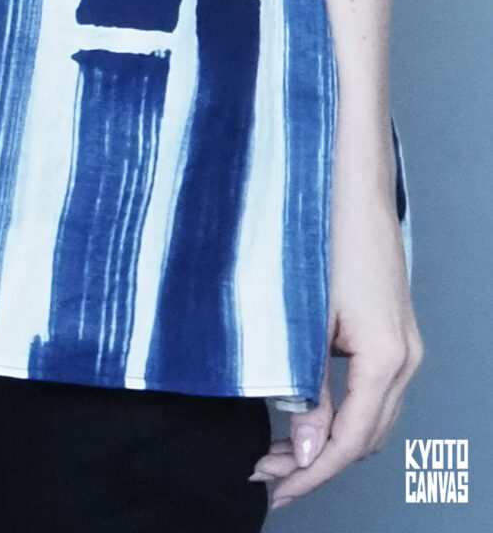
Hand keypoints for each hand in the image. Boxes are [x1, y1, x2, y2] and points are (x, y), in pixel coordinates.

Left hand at [247, 124, 423, 509]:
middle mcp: (404, 357)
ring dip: (330, 440)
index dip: (313, 473)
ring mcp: (403, 343)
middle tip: (267, 472)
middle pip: (367, 437)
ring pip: (371, 416)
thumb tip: (308, 448)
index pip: (351, 440)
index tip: (274, 488)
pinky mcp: (391, 329)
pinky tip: (306, 409)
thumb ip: (307, 386)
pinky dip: (341, 411)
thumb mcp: (306, 319)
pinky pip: (372, 389)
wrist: (348, 184)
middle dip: (319, 463)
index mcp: (386, 357)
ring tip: (280, 448)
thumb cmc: (324, 239)